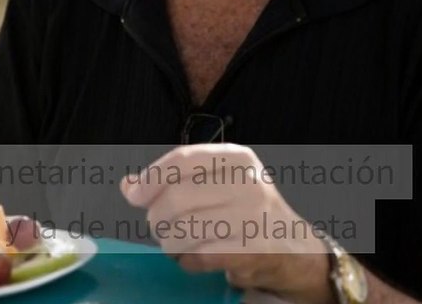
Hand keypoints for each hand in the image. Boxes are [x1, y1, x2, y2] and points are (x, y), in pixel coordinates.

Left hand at [121, 143, 332, 302]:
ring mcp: (253, 217)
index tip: (134, 195)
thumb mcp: (214, 183)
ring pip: (184, 231)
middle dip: (158, 219)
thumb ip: (172, 180)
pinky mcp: (252, 252)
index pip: (183, 160)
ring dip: (171, 245)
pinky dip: (188, 262)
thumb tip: (128, 187)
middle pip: (177, 198)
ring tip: (179, 246)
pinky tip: (196, 259)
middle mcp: (249, 183)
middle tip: (161, 229)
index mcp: (238, 158)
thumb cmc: (244, 211)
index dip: (151, 178)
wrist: (292, 248)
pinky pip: (199, 257)